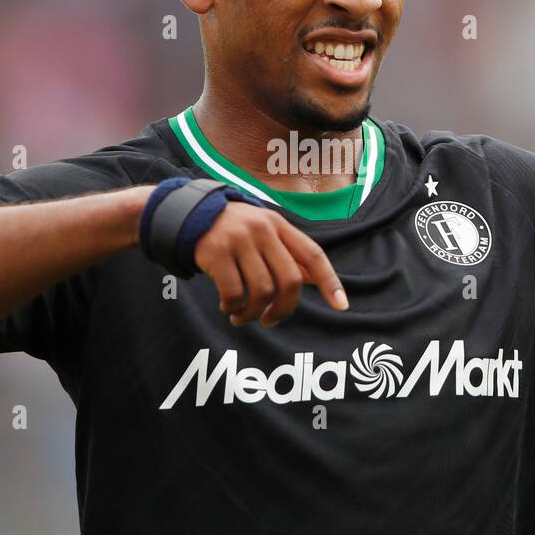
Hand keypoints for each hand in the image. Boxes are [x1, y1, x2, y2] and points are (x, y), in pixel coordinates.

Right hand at [194, 202, 347, 327]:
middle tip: (270, 320)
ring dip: (252, 313)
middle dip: (283, 309)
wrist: (192, 214)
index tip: (341, 306)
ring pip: (261, 291)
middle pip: (289, 280)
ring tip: (242, 317)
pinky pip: (233, 292)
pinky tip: (227, 307)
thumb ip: (290, 255)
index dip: (330, 281)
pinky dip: (233, 307)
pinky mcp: (217, 253)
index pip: (313, 255)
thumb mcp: (266, 233)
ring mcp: (239, 240)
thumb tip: (318, 281)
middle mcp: (263, 230)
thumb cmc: (237, 231)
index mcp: (280, 226)